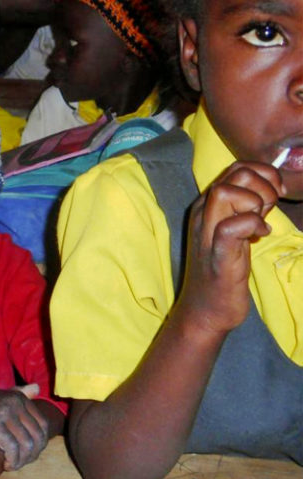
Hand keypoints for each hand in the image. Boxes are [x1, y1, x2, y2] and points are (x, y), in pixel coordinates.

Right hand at [0, 384, 47, 470]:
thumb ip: (18, 393)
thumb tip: (37, 388)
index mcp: (19, 397)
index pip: (43, 425)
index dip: (39, 443)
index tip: (29, 454)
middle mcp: (15, 402)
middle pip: (37, 436)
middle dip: (32, 454)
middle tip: (21, 462)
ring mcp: (4, 412)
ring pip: (26, 445)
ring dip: (22, 460)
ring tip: (12, 465)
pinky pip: (12, 449)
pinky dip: (12, 460)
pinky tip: (5, 465)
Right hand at [178, 161, 282, 334]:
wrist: (205, 309)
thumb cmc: (222, 271)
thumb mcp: (235, 232)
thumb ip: (245, 209)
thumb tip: (269, 189)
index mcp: (207, 206)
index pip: (236, 168)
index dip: (263, 174)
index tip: (276, 194)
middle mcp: (203, 214)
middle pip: (234, 174)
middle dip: (263, 185)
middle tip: (268, 209)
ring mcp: (206, 232)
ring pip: (226, 192)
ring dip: (255, 202)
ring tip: (261, 221)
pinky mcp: (216, 252)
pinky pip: (232, 225)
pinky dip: (252, 225)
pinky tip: (259, 237)